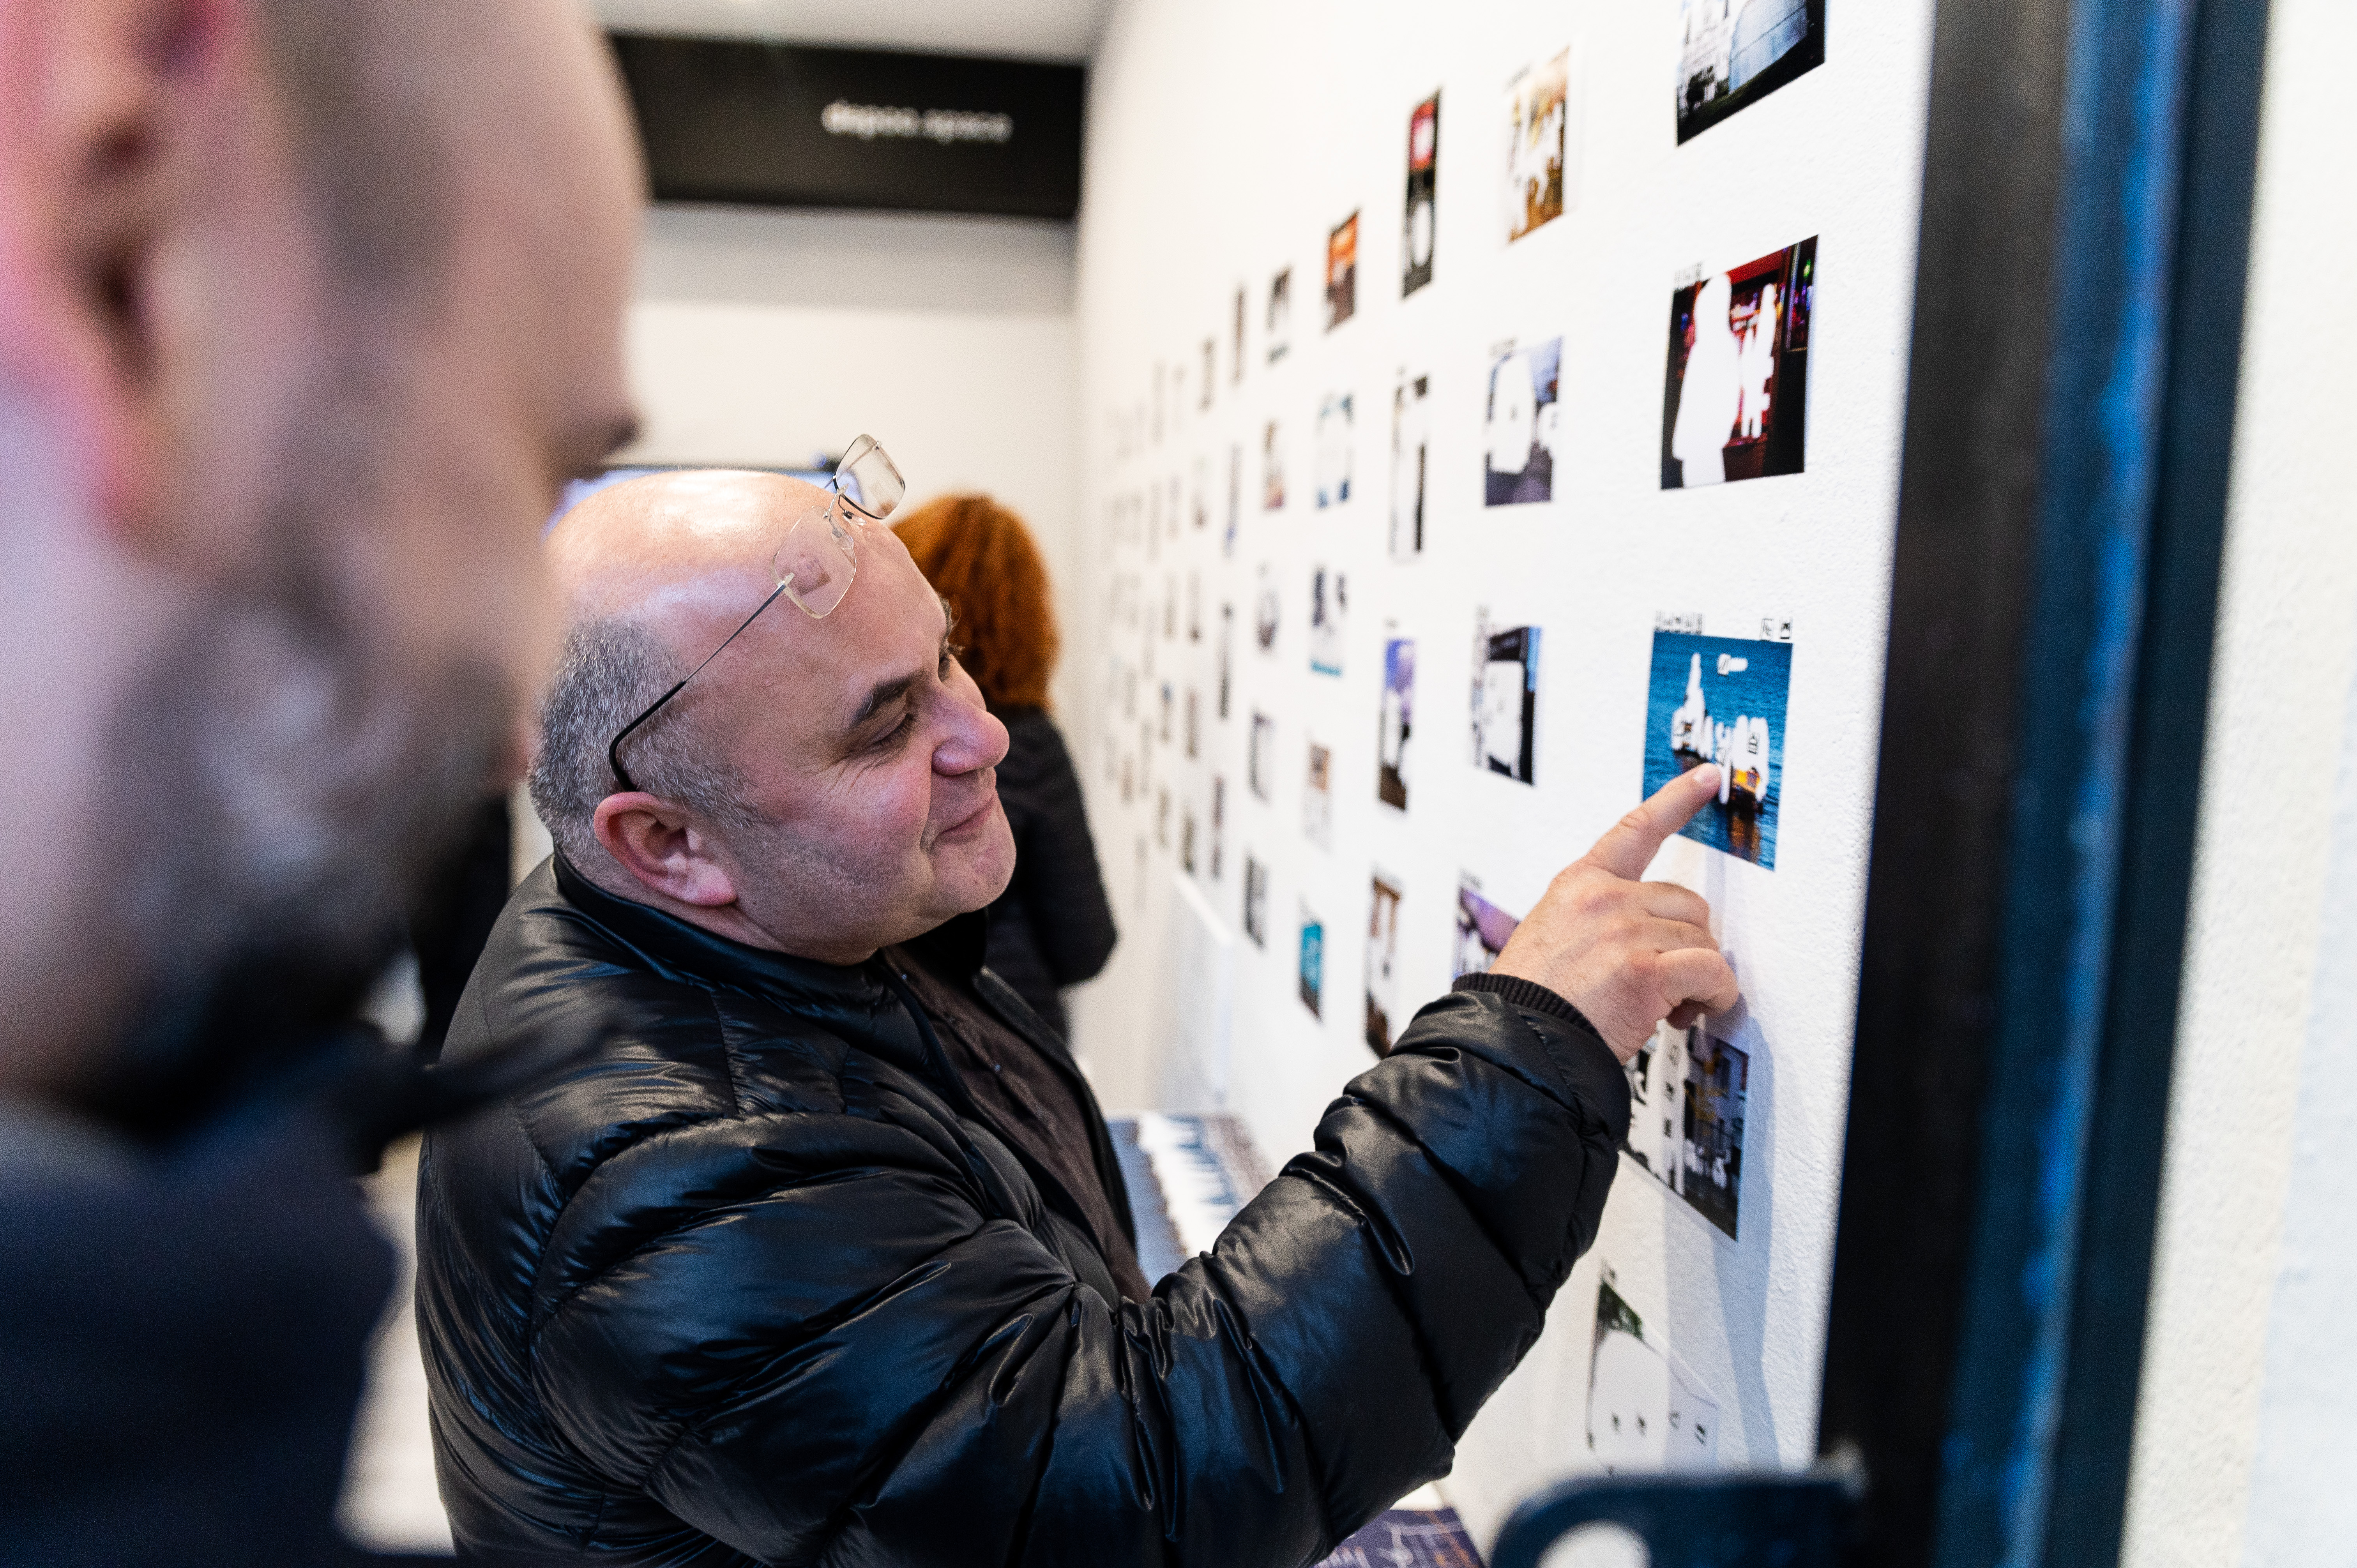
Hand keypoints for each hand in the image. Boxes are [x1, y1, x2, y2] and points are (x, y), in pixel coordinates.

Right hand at [1489, 766, 1739, 1061]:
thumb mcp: (1552, 938)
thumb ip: (1598, 921)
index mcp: (1579, 885)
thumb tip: (1649, 936)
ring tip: (1672, 1005)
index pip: (1634, 831)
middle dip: (1686, 941)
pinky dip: (1715, 994)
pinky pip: (1710, 971)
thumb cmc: (1532, 1002)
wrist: (1515, 1043)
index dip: (1675, 801)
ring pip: (1701, 938)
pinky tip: (1697, 1011)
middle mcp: (1604, 898)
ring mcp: (1625, 930)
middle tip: (1671, 980)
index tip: (1705, 778)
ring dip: (1699, 975)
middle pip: (1685, 901)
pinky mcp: (1646, 969)